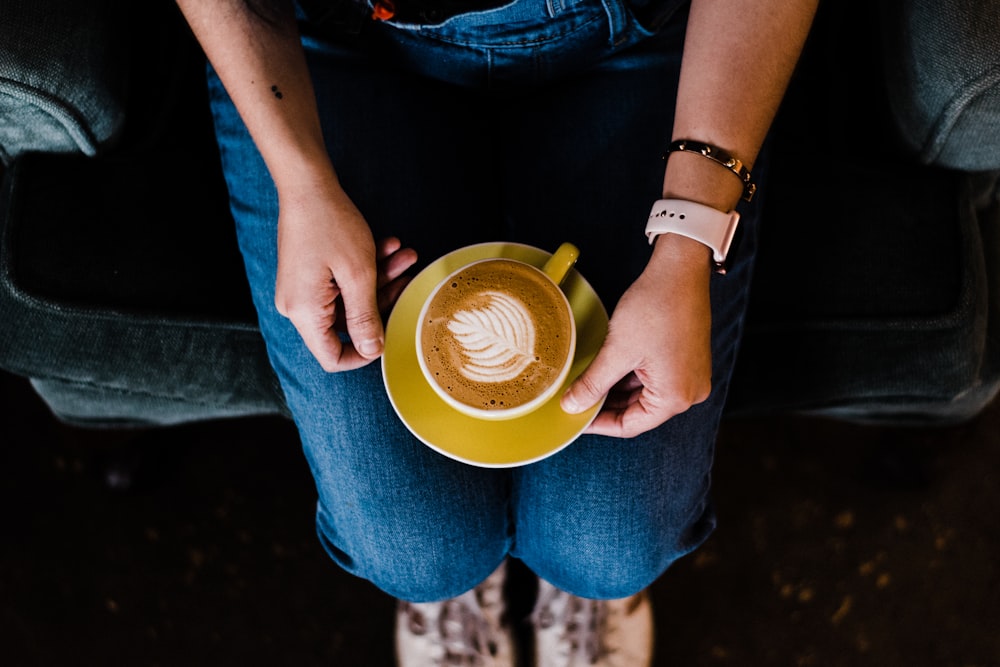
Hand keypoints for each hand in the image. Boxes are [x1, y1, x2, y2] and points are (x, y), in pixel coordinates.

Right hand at [274, 181, 416, 371]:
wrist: (307, 184)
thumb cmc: (330, 224)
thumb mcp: (358, 275)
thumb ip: (365, 318)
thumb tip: (373, 352)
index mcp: (305, 313)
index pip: (332, 357)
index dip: (363, 354)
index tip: (389, 336)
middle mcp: (298, 306)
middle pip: (347, 324)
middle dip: (381, 300)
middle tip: (407, 278)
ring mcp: (303, 289)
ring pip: (350, 298)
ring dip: (380, 278)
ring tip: (404, 255)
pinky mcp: (309, 274)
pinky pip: (341, 282)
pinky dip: (365, 268)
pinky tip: (388, 246)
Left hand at [561, 235, 712, 437]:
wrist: (679, 269)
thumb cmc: (656, 307)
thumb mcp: (617, 350)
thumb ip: (593, 383)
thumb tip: (572, 405)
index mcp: (676, 397)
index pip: (631, 425)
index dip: (599, 424)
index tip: (575, 418)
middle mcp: (689, 392)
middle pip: (639, 411)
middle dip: (606, 405)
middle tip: (577, 398)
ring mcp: (691, 376)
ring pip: (644, 394)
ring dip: (616, 389)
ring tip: (588, 382)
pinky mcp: (687, 360)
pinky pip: (654, 379)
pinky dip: (630, 376)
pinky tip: (607, 368)